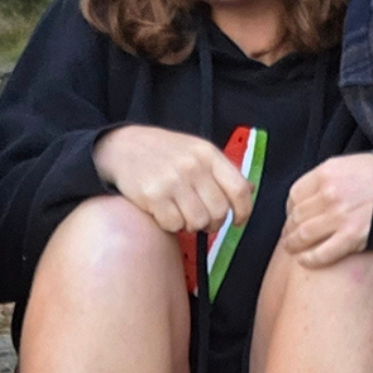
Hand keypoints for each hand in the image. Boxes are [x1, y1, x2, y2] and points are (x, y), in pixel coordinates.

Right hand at [92, 125, 253, 233]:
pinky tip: (165, 212)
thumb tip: (249, 191)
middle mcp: (193, 166)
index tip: (238, 221)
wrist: (123, 147)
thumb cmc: (163, 152)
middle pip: (219, 211)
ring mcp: (172, 181)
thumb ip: (221, 171)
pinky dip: (171, 224)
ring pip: (198, 222)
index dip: (243, 211)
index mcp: (208, 154)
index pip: (239, 189)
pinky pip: (174, 224)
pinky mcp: (153, 196)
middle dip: (213, 222)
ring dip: (191, 225)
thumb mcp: (196, 151)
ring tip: (182, 215)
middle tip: (203, 220)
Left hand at [281, 153, 372, 266]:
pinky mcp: (351, 238)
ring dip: (293, 245)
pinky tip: (304, 261)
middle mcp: (329, 195)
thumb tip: (305, 195)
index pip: (295, 194)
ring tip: (292, 249)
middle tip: (289, 236)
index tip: (293, 216)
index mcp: (326, 173)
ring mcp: (340, 217)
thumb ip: (326, 177)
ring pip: (303, 235)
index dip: (290, 208)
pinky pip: (321, 253)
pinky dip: (309, 259)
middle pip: (297, 216)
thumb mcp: (350, 164)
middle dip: (290, 228)